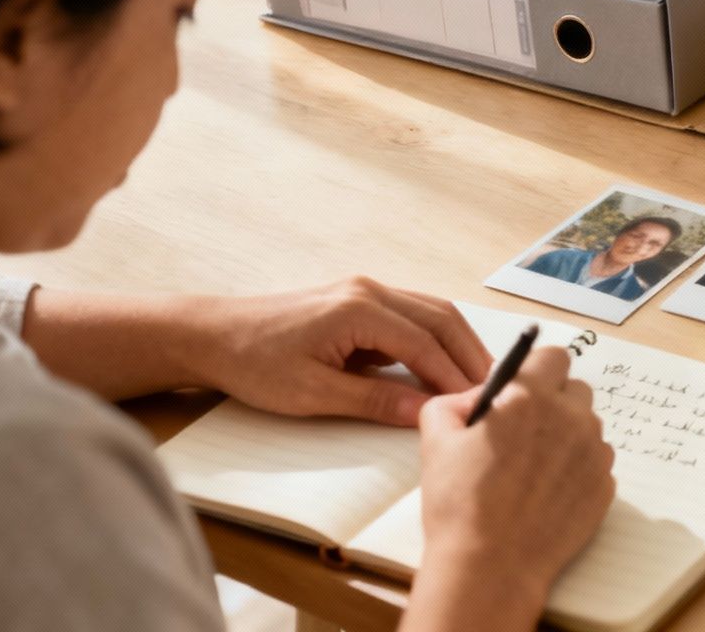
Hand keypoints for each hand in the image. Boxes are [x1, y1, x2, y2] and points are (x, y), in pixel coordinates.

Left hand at [191, 278, 492, 426]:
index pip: (424, 344)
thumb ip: (373, 400)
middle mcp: (369, 291)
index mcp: (358, 310)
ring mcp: (364, 290)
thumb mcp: (312, 394)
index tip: (479, 402)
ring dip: (456, 344)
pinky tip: (440, 364)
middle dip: (469, 354)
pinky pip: (411, 314)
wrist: (211, 335)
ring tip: (476, 378)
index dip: (454, 376)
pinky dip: (433, 338)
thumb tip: (423, 412)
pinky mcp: (358, 300)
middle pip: (440, 318)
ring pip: (430, 311)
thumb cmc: (253, 364)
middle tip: (493, 388)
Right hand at [417, 348, 615, 602]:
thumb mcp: (436, 437)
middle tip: (526, 431)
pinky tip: (548, 493)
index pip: (552, 357)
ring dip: (567, 436)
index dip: (535, 372)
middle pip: (576, 390)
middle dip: (554, 402)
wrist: (490, 565)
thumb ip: (456, 400)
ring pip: (588, 427)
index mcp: (531, 397)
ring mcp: (594, 453)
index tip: (523, 391)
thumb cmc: (459, 503)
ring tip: (534, 468)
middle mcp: (572, 418)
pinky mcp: (605, 486)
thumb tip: (482, 394)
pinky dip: (578, 470)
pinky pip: (596, 463)